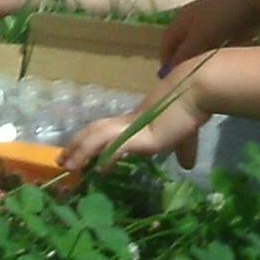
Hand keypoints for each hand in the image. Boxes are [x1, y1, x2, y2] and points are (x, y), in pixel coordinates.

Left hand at [58, 77, 207, 176]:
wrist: (198, 90)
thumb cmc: (190, 108)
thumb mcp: (184, 135)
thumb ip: (183, 149)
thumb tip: (187, 165)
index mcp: (135, 120)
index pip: (105, 130)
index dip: (88, 140)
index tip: (77, 153)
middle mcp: (129, 122)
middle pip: (94, 130)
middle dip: (75, 145)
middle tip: (61, 160)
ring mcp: (133, 127)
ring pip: (98, 137)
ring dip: (82, 151)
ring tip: (69, 167)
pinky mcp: (142, 134)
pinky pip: (119, 145)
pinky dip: (108, 156)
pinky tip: (101, 170)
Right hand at [156, 0, 259, 72]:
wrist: (253, 2)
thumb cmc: (221, 19)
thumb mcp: (199, 38)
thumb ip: (184, 55)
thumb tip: (171, 73)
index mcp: (180, 20)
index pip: (165, 46)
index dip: (167, 64)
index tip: (173, 82)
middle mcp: (191, 21)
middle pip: (181, 48)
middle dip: (184, 63)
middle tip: (190, 81)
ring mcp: (208, 24)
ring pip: (198, 48)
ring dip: (200, 60)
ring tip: (207, 75)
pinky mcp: (224, 28)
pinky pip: (214, 46)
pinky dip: (214, 55)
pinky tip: (222, 65)